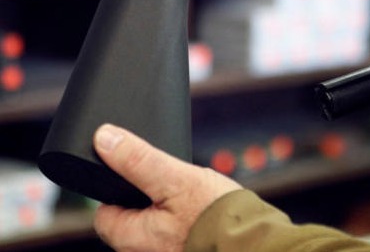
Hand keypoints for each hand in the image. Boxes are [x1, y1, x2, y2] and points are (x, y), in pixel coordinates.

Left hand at [92, 124, 241, 251]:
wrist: (254, 241)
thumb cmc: (217, 216)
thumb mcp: (176, 178)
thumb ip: (138, 159)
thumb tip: (105, 138)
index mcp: (129, 240)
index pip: (105, 211)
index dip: (120, 187)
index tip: (143, 178)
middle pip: (131, 218)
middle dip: (150, 199)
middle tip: (176, 188)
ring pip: (155, 226)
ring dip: (170, 211)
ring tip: (193, 201)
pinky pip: (175, 234)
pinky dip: (185, 222)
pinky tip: (202, 213)